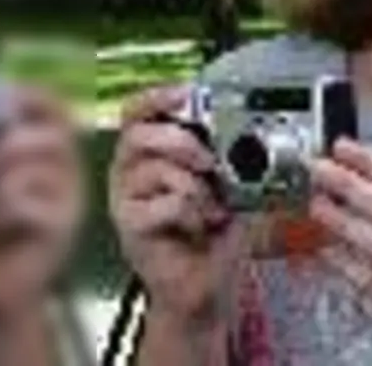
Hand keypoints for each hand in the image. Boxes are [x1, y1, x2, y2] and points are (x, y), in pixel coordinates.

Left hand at [0, 86, 84, 329]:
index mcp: (50, 156)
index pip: (58, 113)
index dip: (37, 98)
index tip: (7, 94)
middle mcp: (68, 173)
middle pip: (54, 137)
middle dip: (11, 142)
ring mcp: (70, 200)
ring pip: (36, 169)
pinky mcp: (62, 227)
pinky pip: (28, 202)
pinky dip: (2, 209)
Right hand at [107, 84, 252, 327]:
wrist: (207, 278)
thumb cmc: (215, 226)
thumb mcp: (228, 179)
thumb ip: (228, 152)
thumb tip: (247, 126)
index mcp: (150, 149)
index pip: (138, 110)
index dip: (159, 96)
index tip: (189, 92)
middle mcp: (130, 168)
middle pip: (138, 134)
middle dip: (180, 141)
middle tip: (210, 162)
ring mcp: (124, 197)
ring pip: (154, 169)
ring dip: (195, 185)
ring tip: (213, 205)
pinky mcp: (129, 226)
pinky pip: (163, 204)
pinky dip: (192, 213)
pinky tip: (201, 225)